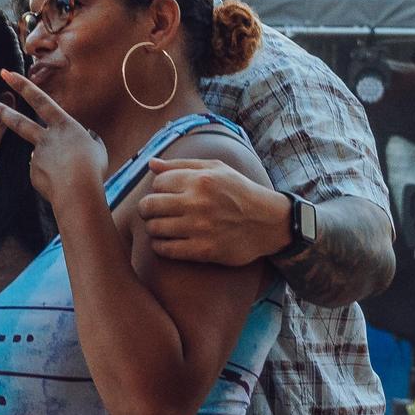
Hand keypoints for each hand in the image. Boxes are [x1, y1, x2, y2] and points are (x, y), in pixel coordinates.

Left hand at [0, 69, 105, 204]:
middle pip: (19, 123)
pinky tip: (64, 186)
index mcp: (64, 126)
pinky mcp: (34, 174)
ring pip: (46, 159)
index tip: (6, 74)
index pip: (40, 100)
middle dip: (1, 111)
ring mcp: (37, 156)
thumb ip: (88, 140)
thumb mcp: (96, 149)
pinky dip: (55, 181)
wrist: (78, 192)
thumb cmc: (92, 169)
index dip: (22, 86)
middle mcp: (47, 138)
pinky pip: (46, 176)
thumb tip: (86, 140)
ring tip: (73, 177)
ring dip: (57, 168)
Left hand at [137, 157, 292, 265]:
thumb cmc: (239, 192)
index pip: (157, 183)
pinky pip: (165, 249)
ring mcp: (200, 228)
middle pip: (149, 206)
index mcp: (200, 180)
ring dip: (153, 227)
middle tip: (153, 211)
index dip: (158, 189)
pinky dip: (160, 246)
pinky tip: (167, 241)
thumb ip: (181, 165)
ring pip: (154, 228)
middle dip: (147, 208)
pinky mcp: (203, 250)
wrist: (268, 222)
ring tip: (162, 226)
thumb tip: (150, 163)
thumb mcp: (216, 169)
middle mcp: (198, 203)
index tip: (165, 194)